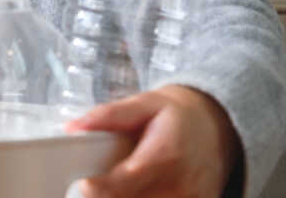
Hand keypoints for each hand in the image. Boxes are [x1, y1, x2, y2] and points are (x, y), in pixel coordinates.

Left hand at [67, 85, 239, 197]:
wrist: (217, 128)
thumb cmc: (177, 116)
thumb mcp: (145, 103)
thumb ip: (109, 115)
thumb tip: (74, 126)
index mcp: (166, 154)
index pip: (129, 179)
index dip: (102, 187)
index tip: (84, 184)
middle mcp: (182, 184)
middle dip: (108, 196)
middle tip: (93, 184)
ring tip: (113, 185)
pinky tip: (135, 191)